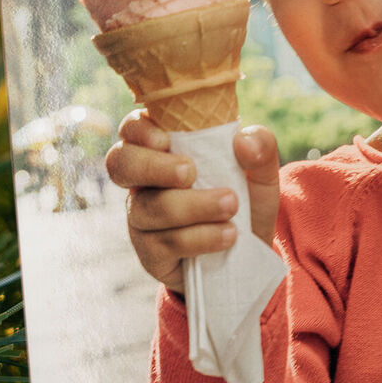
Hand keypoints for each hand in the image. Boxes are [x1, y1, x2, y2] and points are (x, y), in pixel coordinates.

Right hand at [106, 110, 280, 292]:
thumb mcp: (261, 171)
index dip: (139, 130)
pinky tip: (228, 235)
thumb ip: (260, 147)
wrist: (250, 252)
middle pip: (120, 163)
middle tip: (191, 173)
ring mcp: (142, 218)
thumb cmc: (245, 199)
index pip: (131, 129)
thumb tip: (242, 141)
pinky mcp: (150, 253)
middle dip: (153, 166)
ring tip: (231, 206)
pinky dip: (200, 237)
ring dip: (193, 206)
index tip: (166, 139)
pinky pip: (165, 243)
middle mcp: (143, 181)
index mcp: (162, 150)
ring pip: (148, 208)